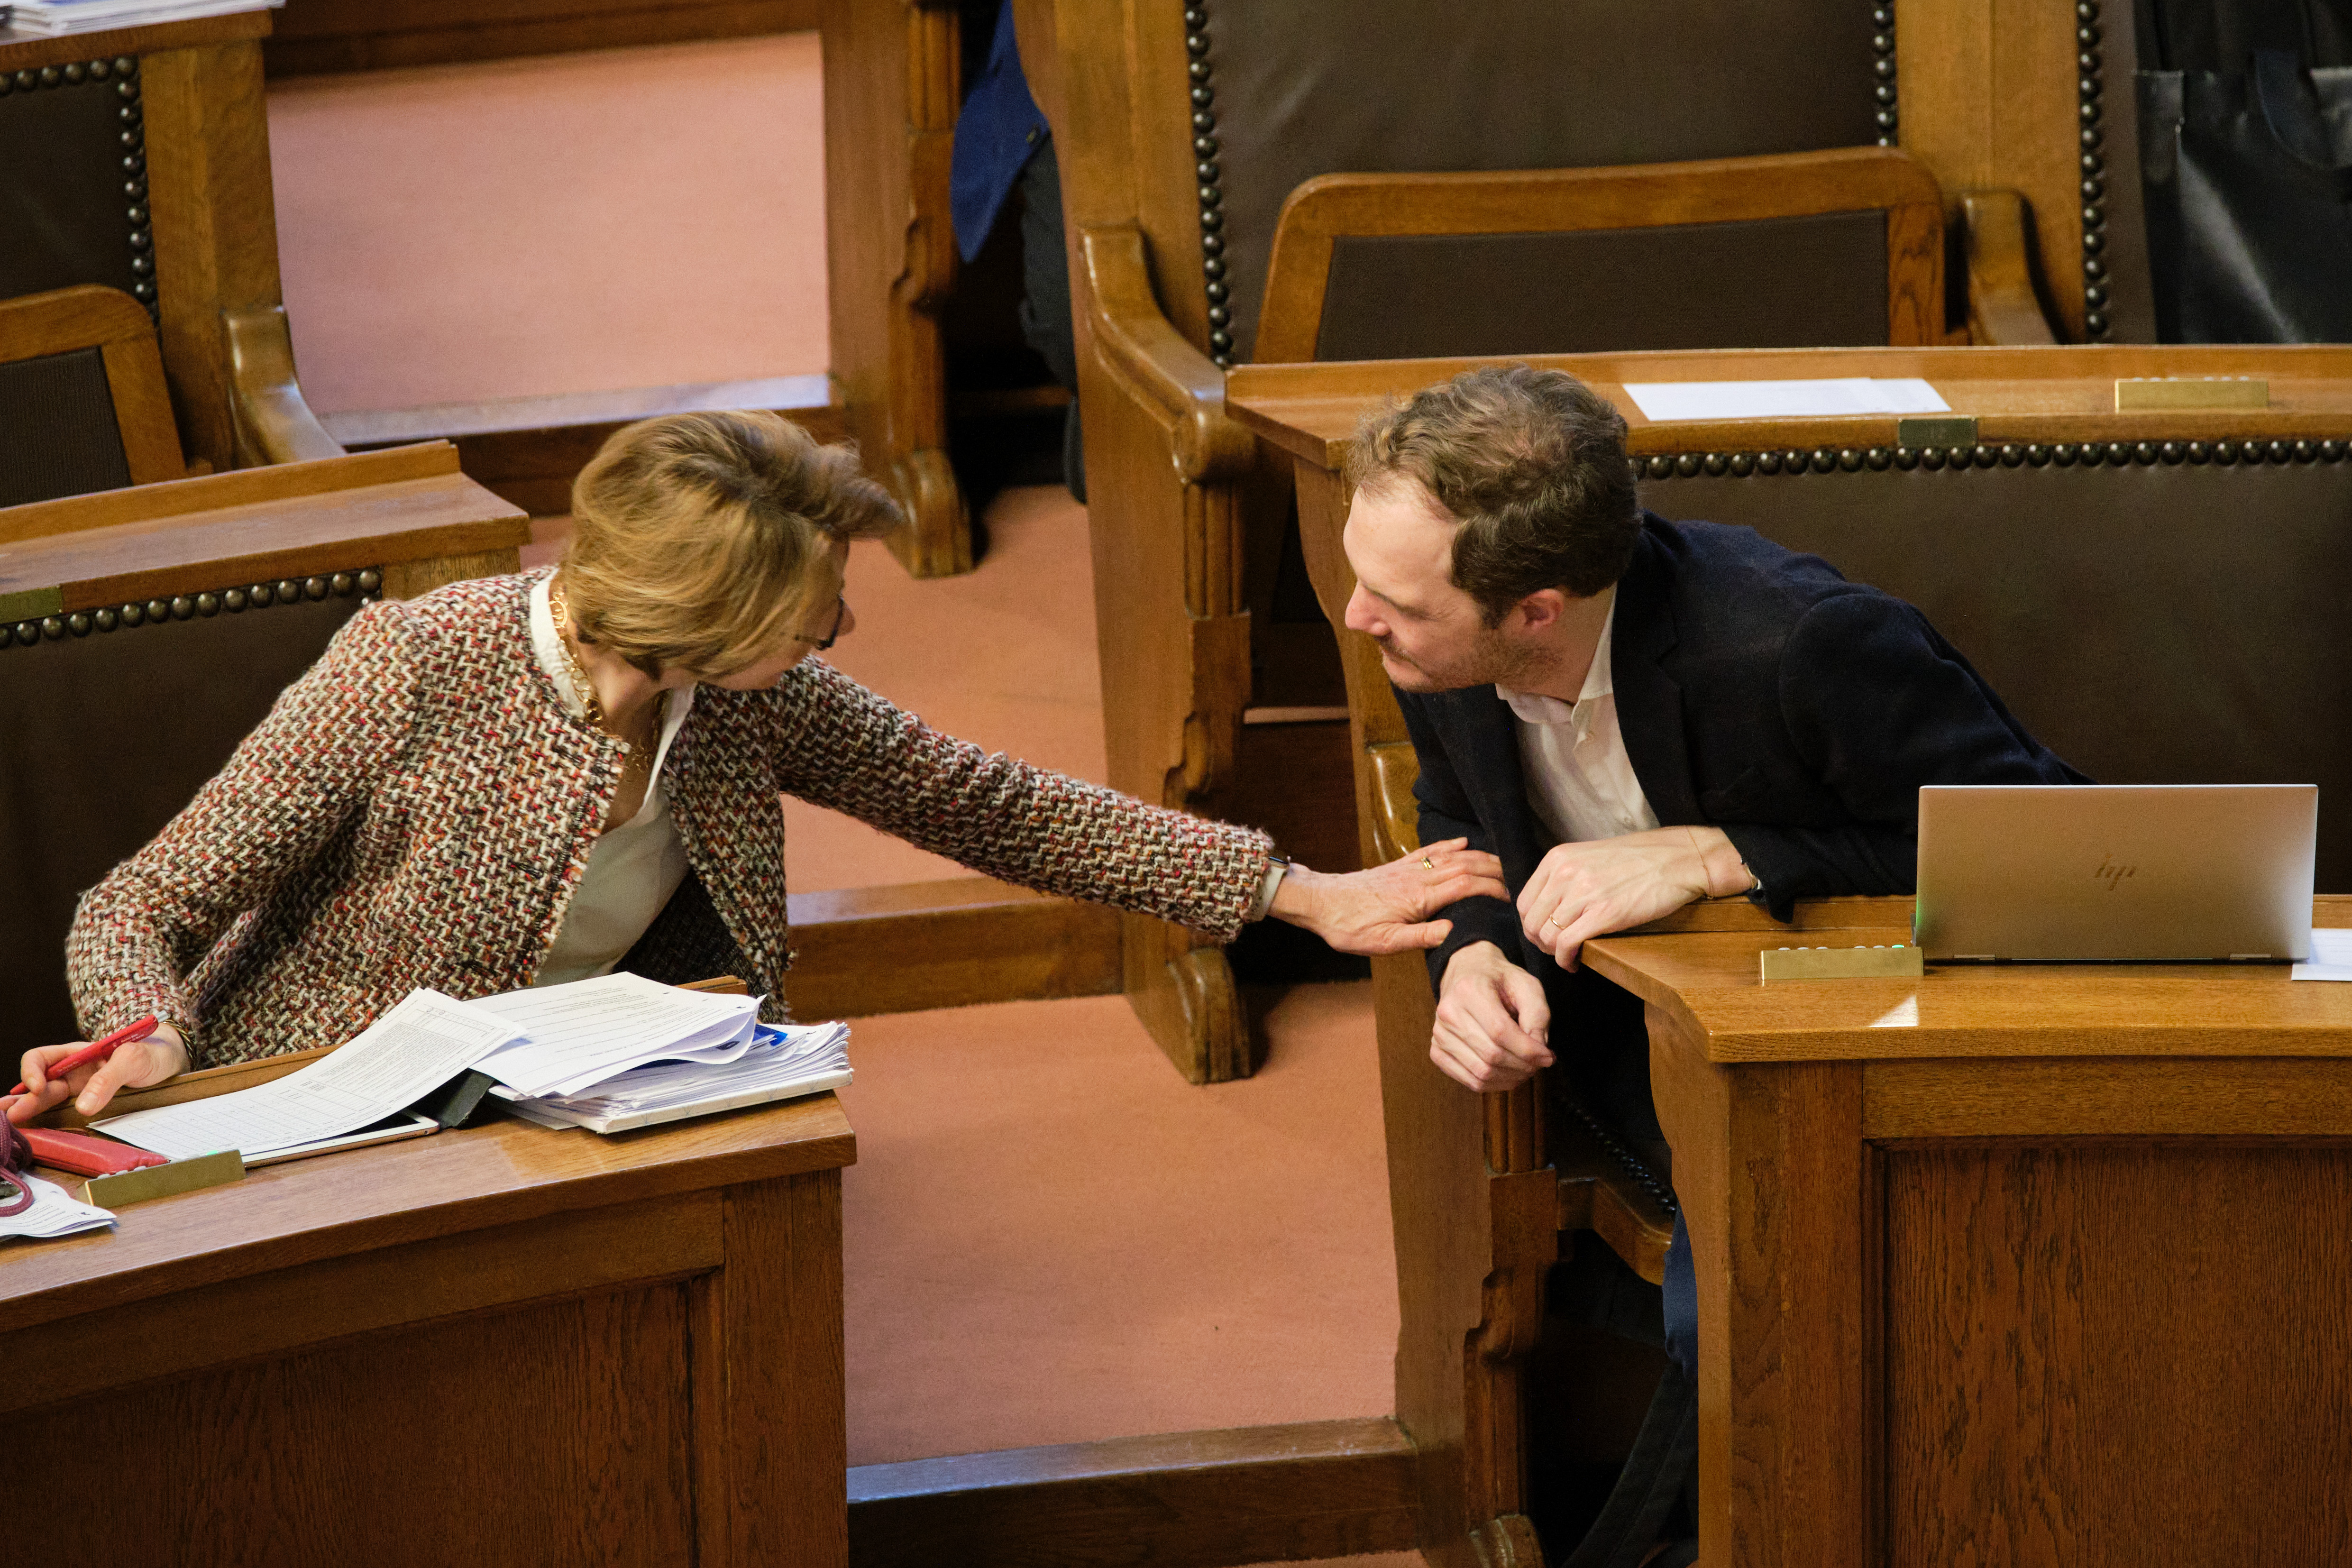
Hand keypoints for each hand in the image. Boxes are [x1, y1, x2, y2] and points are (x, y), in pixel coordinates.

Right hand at [6, 1024, 188, 1124]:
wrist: (173, 1062)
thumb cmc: (153, 1052)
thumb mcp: (134, 1059)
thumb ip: (109, 1078)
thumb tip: (84, 1106)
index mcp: (79, 1053)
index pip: (42, 1058)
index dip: (33, 1071)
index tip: (38, 1088)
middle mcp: (75, 1072)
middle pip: (39, 1084)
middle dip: (22, 1099)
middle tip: (8, 1115)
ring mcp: (82, 1089)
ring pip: (47, 1100)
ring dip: (27, 1110)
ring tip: (9, 1123)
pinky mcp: (92, 1104)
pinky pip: (64, 1112)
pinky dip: (47, 1119)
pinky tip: (34, 1128)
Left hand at [1269, 838, 1508, 954]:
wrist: (1320, 904)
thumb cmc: (1350, 928)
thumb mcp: (1384, 943)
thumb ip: (1420, 937)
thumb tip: (1453, 930)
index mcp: (1419, 898)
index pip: (1467, 886)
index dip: (1493, 889)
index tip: (1512, 898)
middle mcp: (1417, 878)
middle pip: (1466, 866)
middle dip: (1495, 870)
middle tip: (1518, 879)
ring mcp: (1408, 869)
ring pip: (1452, 856)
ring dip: (1479, 857)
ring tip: (1502, 863)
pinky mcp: (1398, 866)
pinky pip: (1430, 851)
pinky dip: (1450, 845)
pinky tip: (1464, 843)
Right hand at [1431, 941, 1552, 1092]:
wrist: (1467, 973)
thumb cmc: (1500, 980)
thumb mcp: (1527, 984)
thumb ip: (1538, 1015)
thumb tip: (1539, 1051)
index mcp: (1468, 990)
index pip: (1500, 1031)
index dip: (1528, 1050)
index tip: (1549, 1056)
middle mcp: (1448, 1013)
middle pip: (1491, 1055)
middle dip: (1523, 1066)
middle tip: (1540, 1063)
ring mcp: (1439, 1034)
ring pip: (1480, 1072)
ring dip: (1511, 1078)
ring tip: (1527, 1069)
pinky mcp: (1437, 1050)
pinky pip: (1468, 1080)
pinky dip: (1494, 1085)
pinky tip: (1508, 1075)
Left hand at [1518, 825, 1752, 969]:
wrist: (1679, 859)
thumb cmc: (1640, 859)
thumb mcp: (1590, 856)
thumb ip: (1566, 876)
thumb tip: (1549, 904)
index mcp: (1558, 858)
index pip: (1524, 901)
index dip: (1532, 925)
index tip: (1545, 934)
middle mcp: (1565, 873)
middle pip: (1532, 922)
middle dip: (1541, 943)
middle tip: (1557, 950)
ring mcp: (1584, 893)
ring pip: (1547, 936)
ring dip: (1554, 953)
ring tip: (1569, 956)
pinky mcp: (1605, 914)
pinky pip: (1567, 945)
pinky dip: (1566, 960)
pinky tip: (1576, 963)